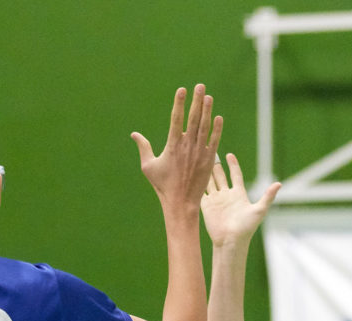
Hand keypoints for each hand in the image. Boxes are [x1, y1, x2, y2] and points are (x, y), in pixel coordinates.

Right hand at [131, 84, 222, 208]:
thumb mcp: (149, 166)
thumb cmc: (162, 186)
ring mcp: (199, 152)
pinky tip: (218, 118)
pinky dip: (217, 129)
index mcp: (172, 145)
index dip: (179, 103)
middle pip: (193, 118)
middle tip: (200, 86)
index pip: (176, 119)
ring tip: (209, 97)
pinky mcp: (208, 160)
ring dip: (207, 111)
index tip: (182, 89)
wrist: (181, 203)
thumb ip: (143, 148)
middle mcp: (187, 146)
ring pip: (205, 127)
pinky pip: (214, 141)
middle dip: (197, 101)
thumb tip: (134, 134)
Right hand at [201, 153, 280, 247]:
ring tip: (200, 160)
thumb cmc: (246, 228)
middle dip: (216, 165)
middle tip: (211, 152)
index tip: (229, 155)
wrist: (231, 241)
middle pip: (221, 176)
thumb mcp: (259, 210)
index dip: (233, 165)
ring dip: (206, 172)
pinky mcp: (206, 206)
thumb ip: (268, 196)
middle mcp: (226, 195)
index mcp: (239, 194)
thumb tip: (279, 184)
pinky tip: (192, 175)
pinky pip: (201, 192)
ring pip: (210, 182)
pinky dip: (197, 184)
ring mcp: (216, 200)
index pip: (235, 175)